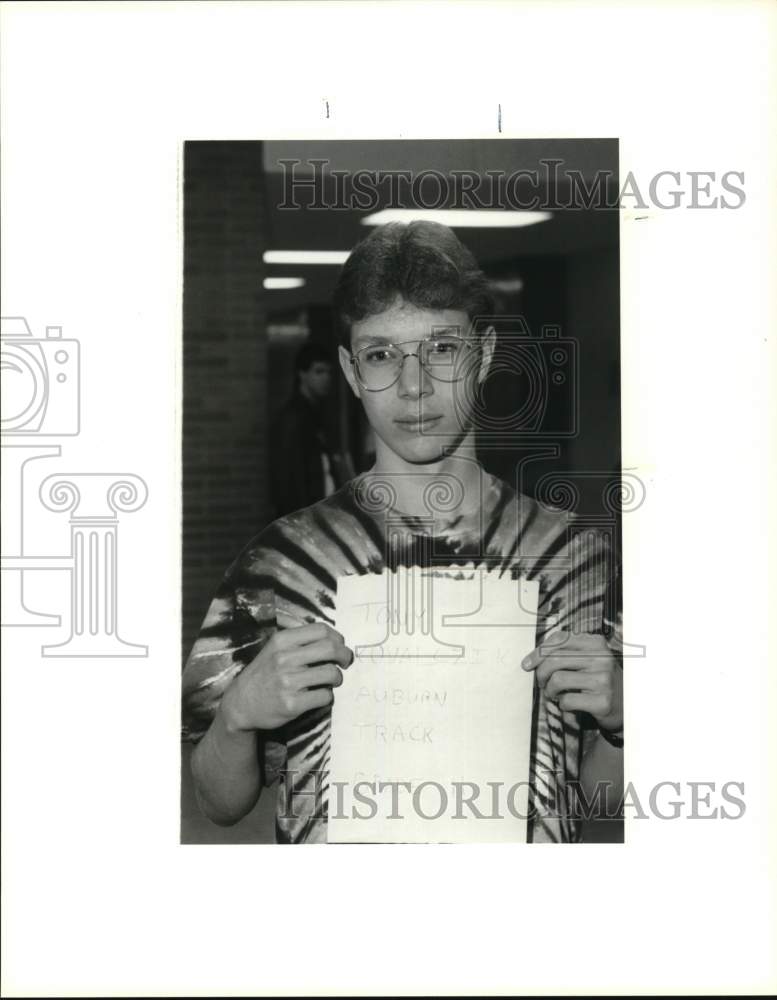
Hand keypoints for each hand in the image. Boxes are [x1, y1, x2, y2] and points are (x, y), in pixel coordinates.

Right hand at [219, 622, 353, 732]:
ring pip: (331, 674)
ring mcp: (288, 682)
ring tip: (332, 681)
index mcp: (282, 641)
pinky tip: (320, 695)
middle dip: (345, 655)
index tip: (340, 646)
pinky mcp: (292, 704)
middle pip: (331, 648)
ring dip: (337, 678)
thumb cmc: (264, 674)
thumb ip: (299, 642)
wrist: (240, 703)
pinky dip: (328, 696)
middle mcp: (284, 658)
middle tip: (346, 662)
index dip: (337, 638)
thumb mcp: (274, 649)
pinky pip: (325, 696)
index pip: (321, 630)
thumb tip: (334, 640)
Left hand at [522, 630, 621, 732]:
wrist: (624, 706)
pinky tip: (567, 704)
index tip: (527, 664)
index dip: (537, 653)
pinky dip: (562, 704)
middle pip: (554, 660)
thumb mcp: (587, 659)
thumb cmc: (598, 679)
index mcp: (595, 643)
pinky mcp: (603, 701)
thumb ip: (565, 652)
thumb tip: (532, 659)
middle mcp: (602, 658)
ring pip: (558, 680)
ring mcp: (604, 679)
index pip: (559, 640)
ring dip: (549, 690)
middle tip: (541, 683)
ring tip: (553, 694)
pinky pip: (567, 700)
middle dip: (540, 673)